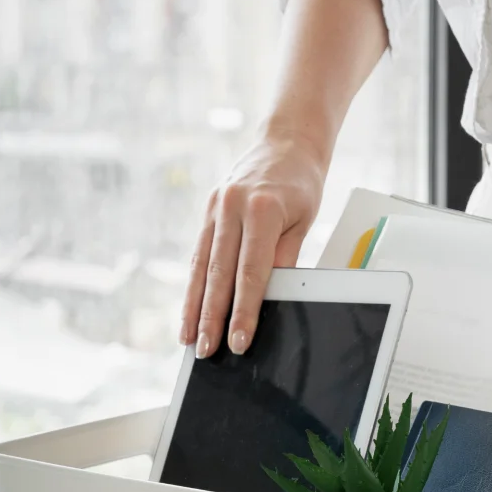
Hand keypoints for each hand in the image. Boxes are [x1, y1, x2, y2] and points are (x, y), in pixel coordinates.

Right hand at [181, 132, 327, 356]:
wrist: (286, 141)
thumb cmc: (301, 182)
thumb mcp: (303, 219)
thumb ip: (285, 258)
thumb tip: (271, 300)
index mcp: (262, 210)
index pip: (251, 273)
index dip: (243, 311)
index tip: (238, 341)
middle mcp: (232, 207)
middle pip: (219, 274)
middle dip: (211, 317)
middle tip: (205, 350)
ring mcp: (216, 207)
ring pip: (201, 266)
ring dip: (193, 305)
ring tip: (188, 337)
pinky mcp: (208, 210)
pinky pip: (199, 253)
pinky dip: (194, 283)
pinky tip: (189, 308)